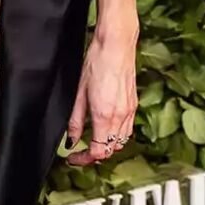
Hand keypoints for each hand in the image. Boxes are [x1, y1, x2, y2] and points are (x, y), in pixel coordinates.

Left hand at [64, 23, 138, 166]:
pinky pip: (127, 130)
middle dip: (94, 154)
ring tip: (92, 140)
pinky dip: (116, 135)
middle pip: (110, 150)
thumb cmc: (97, 63)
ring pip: (121, 142)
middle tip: (80, 151)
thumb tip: (71, 140)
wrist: (116, 45)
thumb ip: (75, 121)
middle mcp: (120, 117)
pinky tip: (105, 127)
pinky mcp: (134, 104)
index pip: (98, 152)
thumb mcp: (78, 94)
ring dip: (107, 146)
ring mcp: (129, 111)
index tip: (73, 157)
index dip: (83, 159)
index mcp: (105, 116)